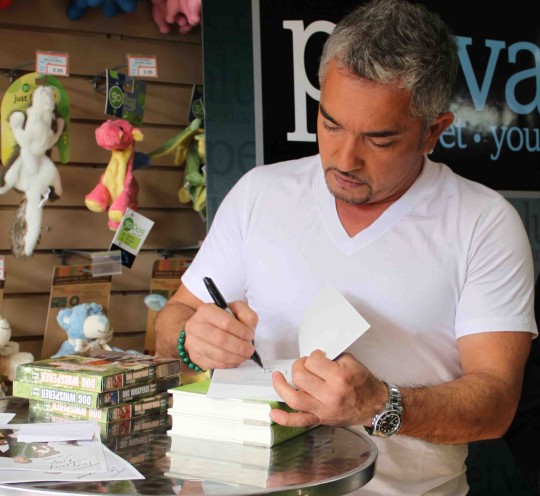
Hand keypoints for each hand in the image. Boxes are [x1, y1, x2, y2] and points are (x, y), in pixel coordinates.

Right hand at [183, 301, 257, 369]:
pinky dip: (229, 364)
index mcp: (206, 311)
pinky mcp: (195, 357)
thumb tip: (249, 331)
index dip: (241, 331)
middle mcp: (195, 326)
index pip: (226, 322)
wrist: (203, 329)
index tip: (250, 336)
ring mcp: (193, 343)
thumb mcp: (236, 310)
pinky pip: (215, 364)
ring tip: (245, 356)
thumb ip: (247, 315)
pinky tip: (235, 360)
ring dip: (236, 357)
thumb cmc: (222, 319)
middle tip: (250, 349)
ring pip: (218, 354)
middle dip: (239, 347)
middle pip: (221, 340)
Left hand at [270, 350, 387, 427]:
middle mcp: (330, 395)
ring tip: (277, 377)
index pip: (314, 361)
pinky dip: (284, 419)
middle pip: (301, 377)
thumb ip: (331, 357)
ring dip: (281, 386)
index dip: (314, 356)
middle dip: (300, 366)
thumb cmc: (363, 383)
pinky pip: (299, 421)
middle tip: (305, 365)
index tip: (318, 357)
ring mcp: (323, 409)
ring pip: (294, 398)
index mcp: (339, 378)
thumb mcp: (351, 362)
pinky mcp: (320, 419)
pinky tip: (273, 413)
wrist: (375, 405)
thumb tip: (312, 356)